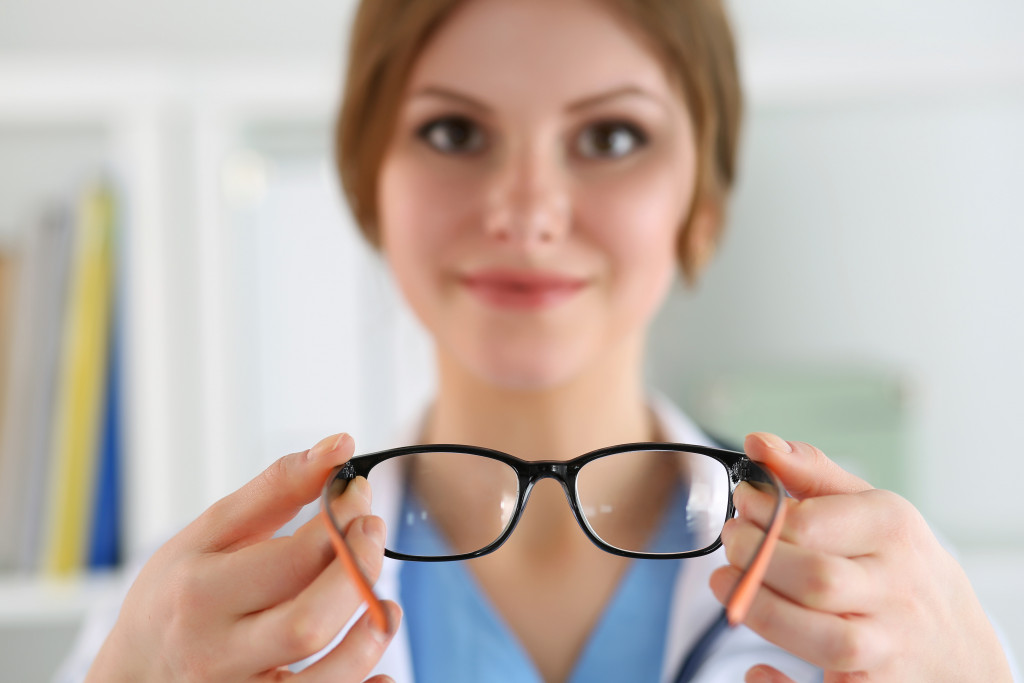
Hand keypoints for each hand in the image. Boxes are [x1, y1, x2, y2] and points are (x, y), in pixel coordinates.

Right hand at [87, 433, 400, 681]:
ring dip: (370, 636)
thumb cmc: (176, 595)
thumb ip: (276, 488)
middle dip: (361, 573)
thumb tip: (340, 445)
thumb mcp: (210, 533)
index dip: (343, 519)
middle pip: (309, 621)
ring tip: (384, 605)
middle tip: (374, 535)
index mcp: (202, 593)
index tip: (360, 494)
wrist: (134, 674)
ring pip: (323, 681)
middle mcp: (216, 652)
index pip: (295, 557)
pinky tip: (378, 666)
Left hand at [709, 432, 1011, 681]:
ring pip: (825, 639)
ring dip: (761, 612)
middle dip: (755, 560)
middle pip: (816, 579)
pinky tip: (757, 665)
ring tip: (725, 585)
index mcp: (893, 531)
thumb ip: (811, 473)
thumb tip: (757, 443)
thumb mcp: (871, 509)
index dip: (763, 515)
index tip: (740, 505)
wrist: (960, 648)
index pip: (814, 524)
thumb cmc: (899, 566)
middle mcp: (898, 590)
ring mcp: (891, 646)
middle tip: (729, 543)